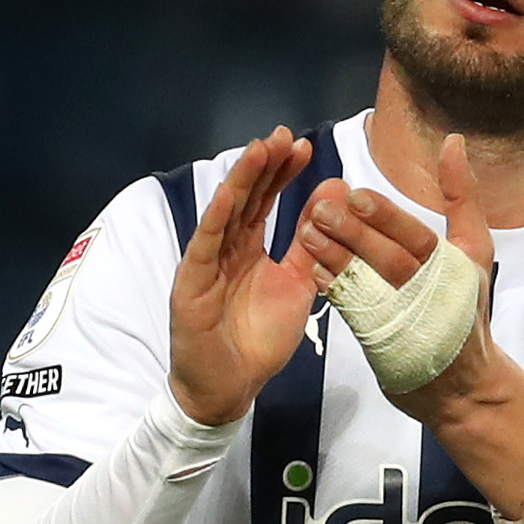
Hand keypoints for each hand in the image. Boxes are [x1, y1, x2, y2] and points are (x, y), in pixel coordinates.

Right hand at [167, 126, 318, 425]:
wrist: (230, 388)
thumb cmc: (258, 339)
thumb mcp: (297, 285)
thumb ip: (311, 243)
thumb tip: (333, 194)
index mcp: (248, 248)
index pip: (265, 201)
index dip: (282, 174)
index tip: (303, 148)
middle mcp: (225, 249)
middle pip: (244, 199)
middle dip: (263, 166)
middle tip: (282, 136)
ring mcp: (206, 264)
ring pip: (224, 214)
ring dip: (241, 181)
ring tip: (259, 150)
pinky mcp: (191, 285)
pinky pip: (204, 247)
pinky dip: (216, 220)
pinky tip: (229, 195)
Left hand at [294, 135, 523, 516]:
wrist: (458, 382)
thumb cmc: (463, 305)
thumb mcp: (474, 250)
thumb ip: (462, 197)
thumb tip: (452, 142)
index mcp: (456, 269)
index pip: (419, 239)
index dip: (387, 218)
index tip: (357, 196)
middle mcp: (431, 296)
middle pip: (390, 262)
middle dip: (355, 235)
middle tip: (321, 208)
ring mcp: (406, 322)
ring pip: (368, 286)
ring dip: (336, 258)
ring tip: (307, 231)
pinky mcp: (383, 343)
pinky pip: (354, 312)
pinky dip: (333, 289)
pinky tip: (309, 268)